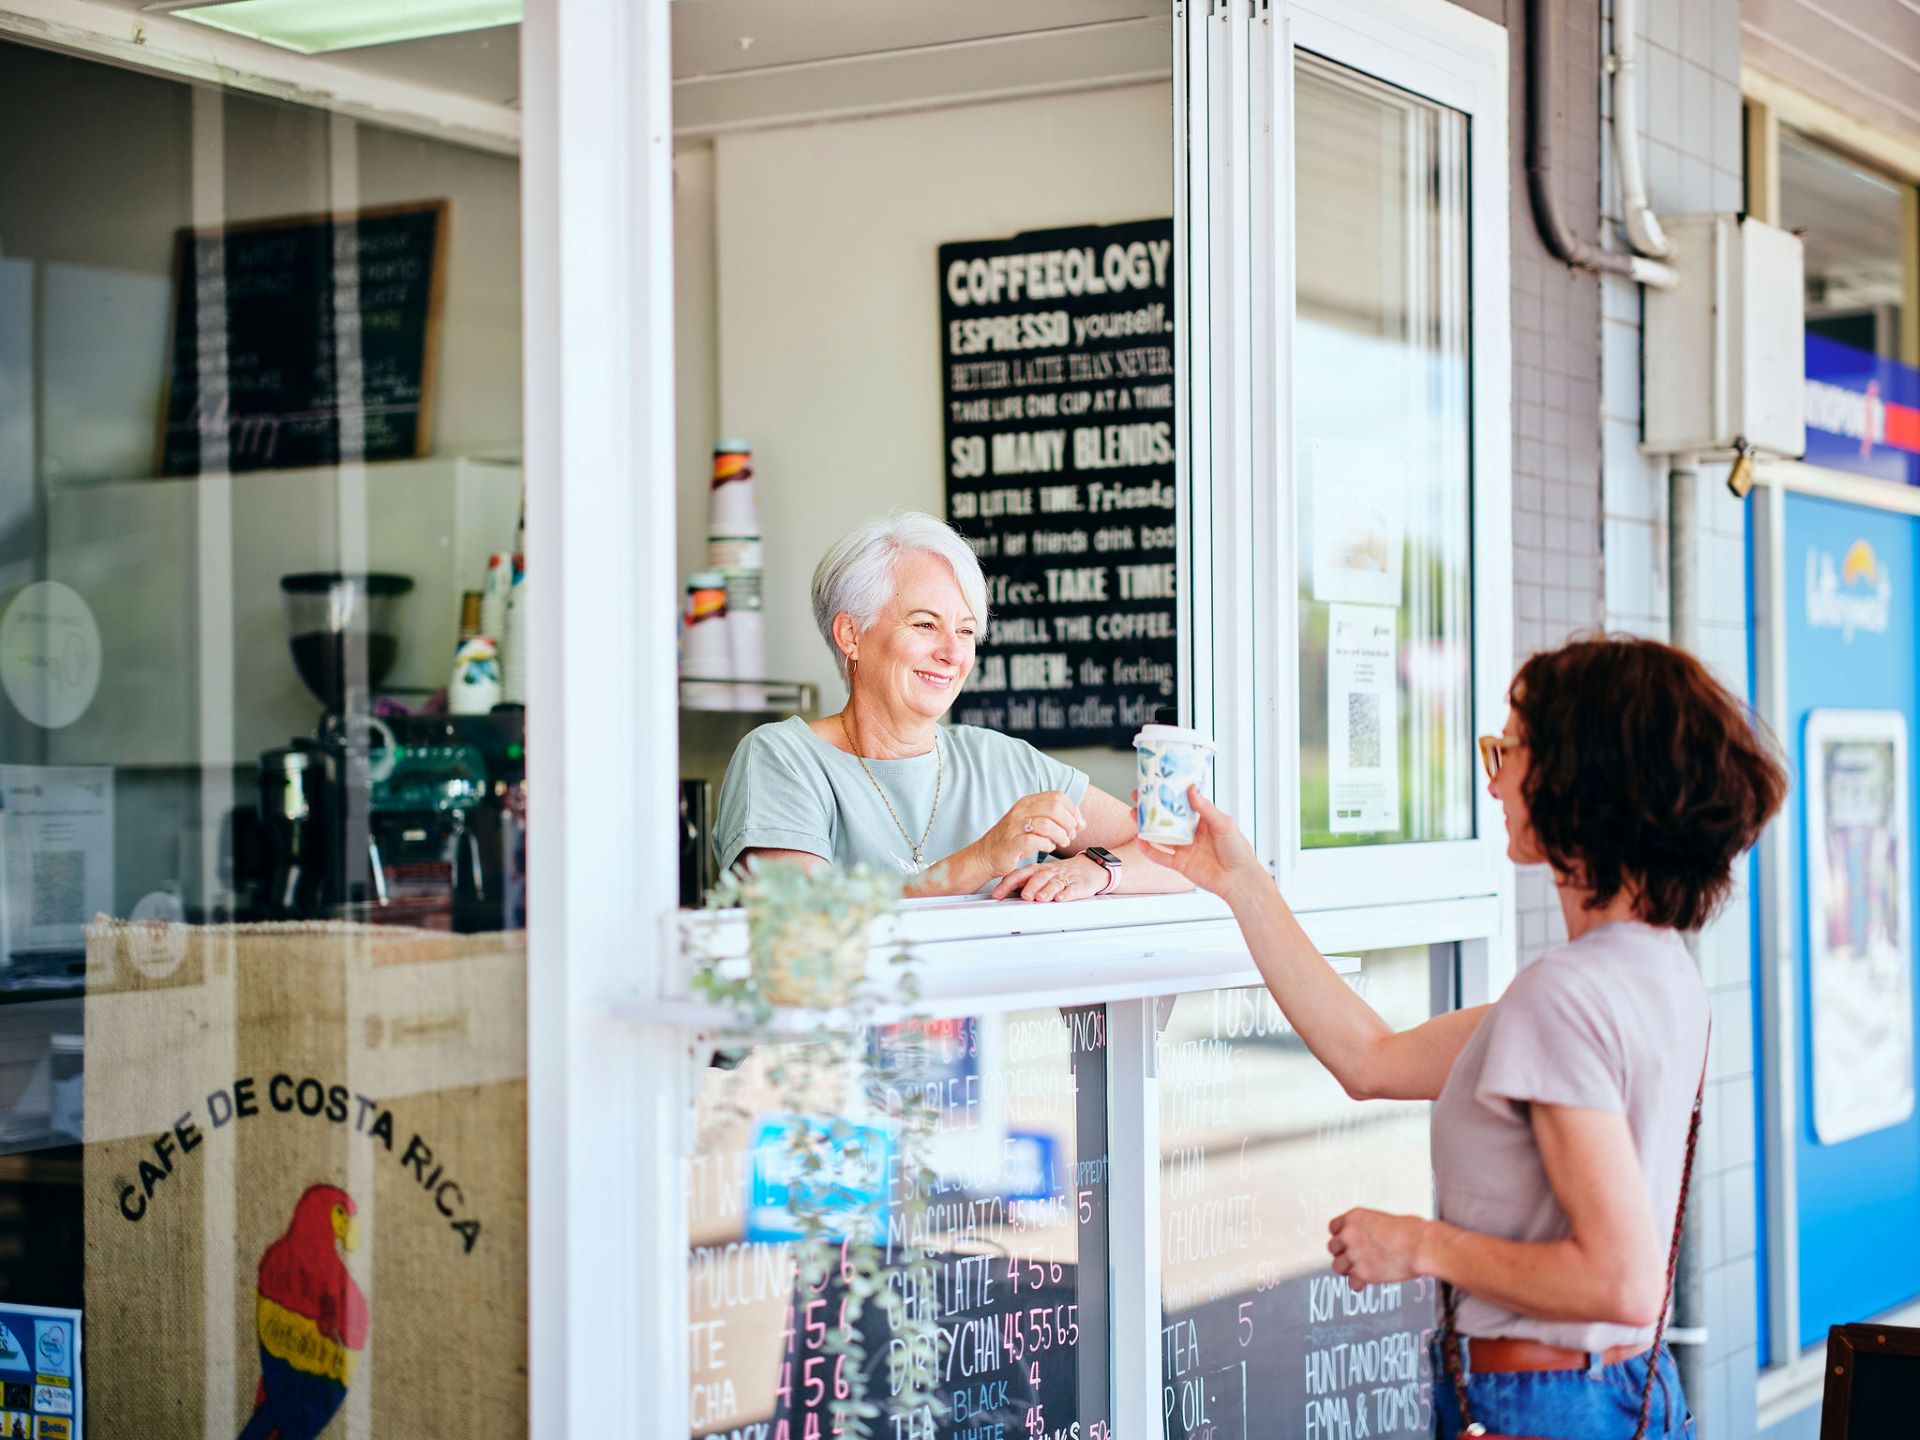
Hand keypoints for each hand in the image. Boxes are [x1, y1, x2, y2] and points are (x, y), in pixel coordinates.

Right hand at [971, 791, 1085, 874]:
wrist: (985, 855)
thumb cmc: (1013, 840)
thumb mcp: (1034, 824)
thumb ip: (1057, 820)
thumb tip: (1082, 823)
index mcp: (1027, 802)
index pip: (1058, 796)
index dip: (1073, 810)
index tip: (1077, 825)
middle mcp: (1021, 810)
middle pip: (1055, 808)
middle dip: (1069, 823)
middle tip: (1070, 836)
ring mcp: (1015, 826)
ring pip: (1047, 823)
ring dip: (1061, 835)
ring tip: (1062, 843)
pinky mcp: (1011, 843)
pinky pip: (1035, 840)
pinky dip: (1047, 845)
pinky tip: (1048, 848)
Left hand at [991, 854, 1106, 902]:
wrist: (1090, 866)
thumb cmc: (1062, 872)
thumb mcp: (1041, 874)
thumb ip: (1024, 882)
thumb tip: (1003, 892)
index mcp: (1038, 870)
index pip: (1020, 874)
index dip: (1008, 884)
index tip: (997, 893)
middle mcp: (1050, 873)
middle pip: (1038, 878)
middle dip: (1030, 887)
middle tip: (1024, 896)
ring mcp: (1064, 878)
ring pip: (1054, 883)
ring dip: (1046, 891)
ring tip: (1041, 898)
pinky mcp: (1078, 885)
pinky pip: (1072, 889)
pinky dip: (1067, 893)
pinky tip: (1061, 897)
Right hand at [1140, 786, 1262, 898]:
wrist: (1239, 879)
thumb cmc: (1238, 850)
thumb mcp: (1224, 823)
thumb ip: (1206, 808)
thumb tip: (1192, 789)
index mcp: (1202, 821)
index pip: (1181, 804)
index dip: (1168, 795)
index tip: (1156, 785)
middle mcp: (1191, 833)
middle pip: (1166, 819)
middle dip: (1151, 809)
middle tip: (1138, 798)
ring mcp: (1184, 849)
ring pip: (1159, 836)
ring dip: (1146, 827)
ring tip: (1135, 815)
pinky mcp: (1179, 864)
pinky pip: (1160, 856)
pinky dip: (1148, 849)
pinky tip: (1139, 840)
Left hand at [1327, 1208, 1427, 1289]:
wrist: (1421, 1246)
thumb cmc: (1412, 1231)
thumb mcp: (1384, 1219)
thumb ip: (1370, 1229)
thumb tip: (1371, 1237)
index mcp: (1355, 1217)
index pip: (1333, 1227)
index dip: (1340, 1235)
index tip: (1345, 1241)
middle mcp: (1349, 1235)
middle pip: (1332, 1247)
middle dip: (1342, 1252)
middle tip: (1352, 1256)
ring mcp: (1354, 1255)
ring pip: (1337, 1266)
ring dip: (1347, 1269)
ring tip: (1358, 1270)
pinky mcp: (1362, 1273)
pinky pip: (1351, 1282)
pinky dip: (1358, 1284)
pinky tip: (1364, 1282)